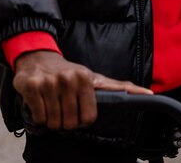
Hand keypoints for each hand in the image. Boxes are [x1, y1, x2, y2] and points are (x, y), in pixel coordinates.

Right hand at [13, 50, 152, 129]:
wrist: (38, 57)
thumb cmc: (70, 72)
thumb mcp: (95, 78)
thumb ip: (119, 87)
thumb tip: (149, 94)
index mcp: (86, 78)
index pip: (88, 119)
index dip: (82, 120)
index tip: (78, 110)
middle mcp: (68, 79)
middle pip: (70, 124)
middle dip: (65, 120)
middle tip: (63, 104)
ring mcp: (49, 82)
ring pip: (53, 123)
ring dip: (51, 118)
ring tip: (52, 101)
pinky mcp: (32, 86)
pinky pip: (38, 118)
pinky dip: (38, 115)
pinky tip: (41, 100)